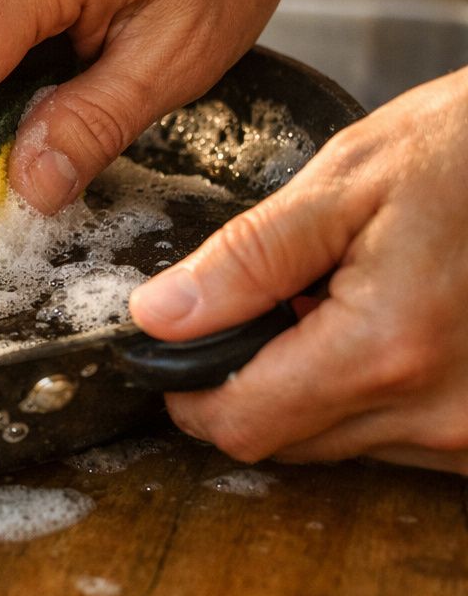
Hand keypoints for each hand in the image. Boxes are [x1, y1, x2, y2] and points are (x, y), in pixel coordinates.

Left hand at [129, 69, 467, 472]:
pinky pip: (403, 439)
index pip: (243, 425)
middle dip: (252, 383)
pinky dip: (375, 392)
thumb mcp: (343, 181)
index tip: (175, 351)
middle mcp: (441, 412)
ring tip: (343, 301)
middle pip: (288, 443)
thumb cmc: (466, 150)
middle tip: (271, 303)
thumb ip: (244, 260)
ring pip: (343, 445)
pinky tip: (392, 324)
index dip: (189, 393)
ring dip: (317, 388)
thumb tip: (159, 318)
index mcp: (387, 349)